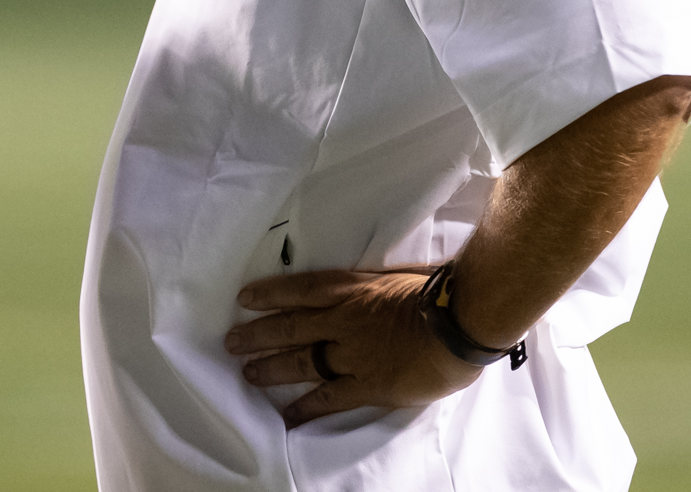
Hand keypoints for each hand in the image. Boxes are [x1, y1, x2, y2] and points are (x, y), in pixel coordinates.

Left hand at [225, 268, 479, 427]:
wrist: (458, 324)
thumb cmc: (437, 293)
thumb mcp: (397, 274)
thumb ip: (374, 285)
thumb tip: (367, 285)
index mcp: (350, 289)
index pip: (298, 289)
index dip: (269, 293)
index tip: (244, 298)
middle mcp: (342, 320)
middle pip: (289, 327)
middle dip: (257, 334)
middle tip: (231, 341)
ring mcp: (351, 354)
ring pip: (300, 361)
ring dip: (270, 367)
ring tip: (247, 373)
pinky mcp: (367, 385)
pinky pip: (328, 398)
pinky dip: (306, 407)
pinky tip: (288, 416)